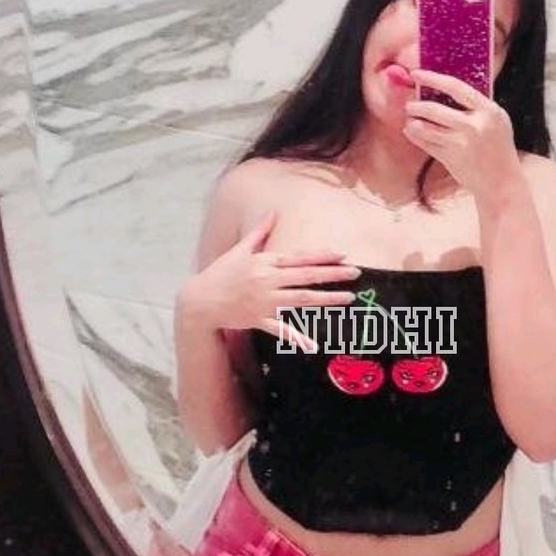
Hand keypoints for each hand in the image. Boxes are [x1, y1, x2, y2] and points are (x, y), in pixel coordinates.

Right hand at [178, 211, 359, 351]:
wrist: (200, 300)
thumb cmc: (221, 272)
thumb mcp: (240, 250)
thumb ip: (259, 232)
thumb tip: (272, 212)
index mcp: (265, 262)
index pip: (300, 257)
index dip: (322, 256)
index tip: (342, 255)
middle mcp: (267, 280)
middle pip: (306, 276)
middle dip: (333, 274)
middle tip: (356, 273)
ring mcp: (264, 301)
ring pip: (301, 300)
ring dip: (326, 299)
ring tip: (347, 298)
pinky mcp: (259, 320)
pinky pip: (281, 330)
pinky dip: (296, 337)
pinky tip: (313, 344)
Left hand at [402, 69, 520, 202]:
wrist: (502, 182)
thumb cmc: (498, 148)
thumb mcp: (496, 121)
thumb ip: (476, 105)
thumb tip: (445, 86)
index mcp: (489, 111)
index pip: (456, 87)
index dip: (433, 78)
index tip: (417, 74)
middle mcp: (475, 126)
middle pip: (435, 108)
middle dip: (417, 105)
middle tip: (410, 104)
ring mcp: (462, 143)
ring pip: (426, 127)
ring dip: (413, 122)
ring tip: (410, 120)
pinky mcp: (452, 159)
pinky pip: (426, 143)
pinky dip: (415, 136)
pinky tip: (411, 132)